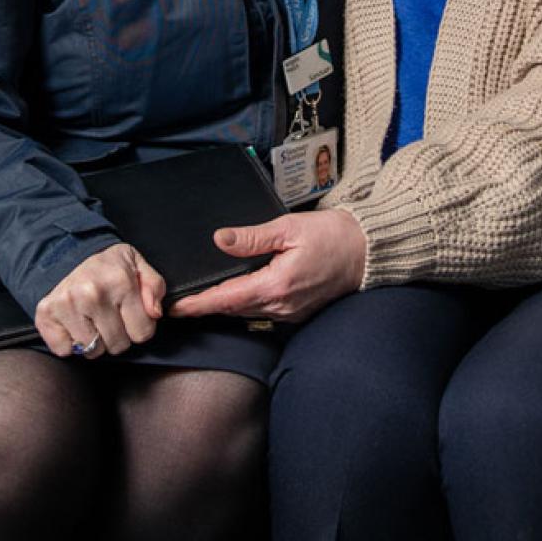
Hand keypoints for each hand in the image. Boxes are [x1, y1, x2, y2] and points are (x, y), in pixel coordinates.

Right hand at [35, 243, 165, 358]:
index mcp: (119, 281)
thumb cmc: (107, 267)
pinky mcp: (46, 315)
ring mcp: (66, 305)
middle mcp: (91, 293)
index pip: (143, 333)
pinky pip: (65, 351)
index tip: (128, 312)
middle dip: (117, 335)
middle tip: (109, 315)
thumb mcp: (138, 266)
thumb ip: (155, 287)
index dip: (139, 326)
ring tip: (91, 319)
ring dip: (94, 341)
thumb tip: (156, 313)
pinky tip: (73, 324)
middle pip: (118, 346)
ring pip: (92, 351)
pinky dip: (69, 343)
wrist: (67, 255)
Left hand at [168, 209, 366, 323]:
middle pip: (233, 309)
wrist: (366, 252)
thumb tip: (220, 239)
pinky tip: (233, 294)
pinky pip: (263, 312)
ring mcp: (291, 312)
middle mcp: (281, 305)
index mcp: (276, 285)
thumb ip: (252, 237)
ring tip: (199, 299)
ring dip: (224, 306)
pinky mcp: (297, 312)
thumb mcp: (288, 228)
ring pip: (247, 312)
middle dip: (206, 306)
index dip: (198, 305)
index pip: (227, 299)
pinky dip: (244, 304)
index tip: (175, 308)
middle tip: (178, 302)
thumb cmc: (331, 236)